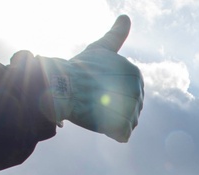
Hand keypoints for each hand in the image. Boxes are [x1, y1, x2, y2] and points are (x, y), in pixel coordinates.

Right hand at [40, 15, 144, 141]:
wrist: (60, 86)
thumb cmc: (78, 69)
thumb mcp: (101, 48)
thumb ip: (115, 35)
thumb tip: (126, 17)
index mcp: (135, 74)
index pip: (130, 94)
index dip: (112, 94)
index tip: (97, 88)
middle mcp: (138, 89)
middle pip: (129, 109)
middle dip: (113, 109)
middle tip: (94, 99)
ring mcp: (132, 107)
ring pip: (126, 122)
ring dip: (110, 120)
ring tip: (96, 108)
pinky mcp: (124, 124)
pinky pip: (122, 134)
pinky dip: (111, 132)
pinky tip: (101, 121)